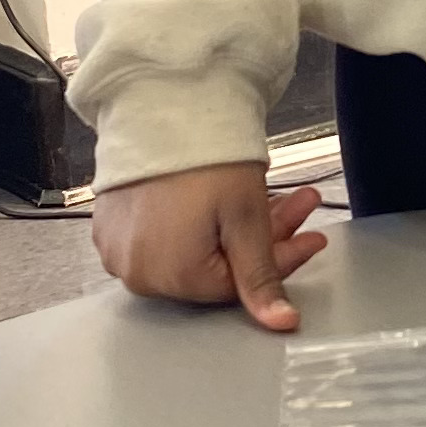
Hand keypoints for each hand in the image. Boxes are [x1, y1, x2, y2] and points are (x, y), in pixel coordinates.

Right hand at [92, 163, 325, 332]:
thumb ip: (261, 274)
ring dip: (232, 228)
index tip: (312, 235)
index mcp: (172, 277)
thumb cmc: (200, 155)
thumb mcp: (245, 216)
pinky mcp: (112, 226)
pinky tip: (219, 198)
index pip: (241, 284)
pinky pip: (162, 237)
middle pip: (217, 267)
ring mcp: (120, 250)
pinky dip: (196, 222)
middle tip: (297, 204)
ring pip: (193, 251)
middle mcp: (139, 273)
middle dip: (264, 237)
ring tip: (266, 194)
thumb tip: (280, 323)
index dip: (284, 257)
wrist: (156, 103)